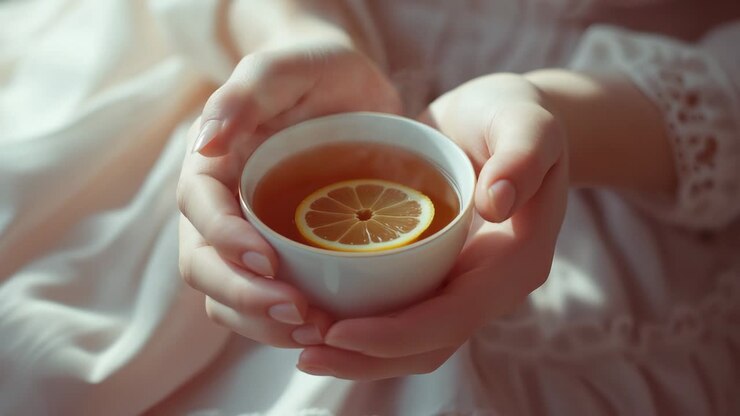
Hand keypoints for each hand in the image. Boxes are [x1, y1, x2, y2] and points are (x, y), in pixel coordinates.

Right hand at [177, 41, 400, 347]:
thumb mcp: (283, 68)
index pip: (200, 211)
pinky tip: (327, 327)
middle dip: (245, 296)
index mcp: (212, 164)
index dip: (226, 242)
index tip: (269, 261)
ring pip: (230, 297)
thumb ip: (244, 95)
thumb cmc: (313, 72)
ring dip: (264, 323)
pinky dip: (287, 323)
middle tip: (300, 313)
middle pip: (206, 266)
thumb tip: (205, 143)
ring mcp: (248, 236)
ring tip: (317, 330)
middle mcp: (221, 207)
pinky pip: (267, 301)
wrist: (347, 90)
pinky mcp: (281, 256)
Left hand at [297, 73, 568, 378]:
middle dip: (365, 358)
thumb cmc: (515, 117)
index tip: (336, 331)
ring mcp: (462, 285)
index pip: (453, 317)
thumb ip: (523, 155)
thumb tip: (497, 202)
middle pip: (427, 345)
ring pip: (411, 342)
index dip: (395, 335)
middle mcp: (489, 288)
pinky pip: (400, 313)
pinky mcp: (437, 274)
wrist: (506, 123)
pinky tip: (317, 313)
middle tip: (303, 352)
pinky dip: (361, 324)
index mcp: (514, 264)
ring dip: (358, 354)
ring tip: (301, 345)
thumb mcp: (528, 122)